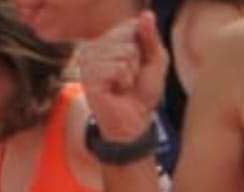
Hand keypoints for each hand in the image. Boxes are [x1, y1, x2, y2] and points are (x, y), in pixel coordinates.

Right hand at [78, 12, 167, 140]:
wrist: (132, 123)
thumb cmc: (142, 92)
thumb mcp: (155, 60)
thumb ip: (151, 37)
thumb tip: (147, 15)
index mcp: (107, 40)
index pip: (132, 25)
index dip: (143, 46)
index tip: (138, 65)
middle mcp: (93, 47)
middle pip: (128, 38)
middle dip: (138, 60)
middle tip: (130, 78)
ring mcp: (88, 62)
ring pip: (124, 53)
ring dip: (131, 73)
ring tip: (123, 85)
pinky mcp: (88, 77)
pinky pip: (118, 68)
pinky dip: (124, 82)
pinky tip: (116, 91)